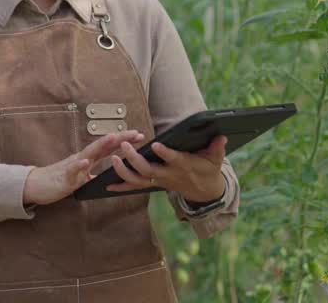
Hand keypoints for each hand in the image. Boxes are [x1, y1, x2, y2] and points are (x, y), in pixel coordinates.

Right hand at [22, 130, 145, 206]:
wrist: (36, 185)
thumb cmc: (58, 180)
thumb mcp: (80, 177)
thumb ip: (93, 174)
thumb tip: (107, 176)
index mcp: (87, 159)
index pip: (108, 148)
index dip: (123, 141)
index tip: (139, 136)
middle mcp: (81, 158)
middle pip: (102, 145)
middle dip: (119, 138)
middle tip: (136, 133)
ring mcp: (72, 166)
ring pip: (88, 153)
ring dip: (101, 145)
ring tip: (114, 138)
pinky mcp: (63, 177)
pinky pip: (71, 171)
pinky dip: (79, 166)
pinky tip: (85, 162)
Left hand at [106, 135, 227, 203]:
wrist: (204, 191)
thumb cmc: (208, 169)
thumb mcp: (215, 159)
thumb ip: (217, 148)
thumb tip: (222, 136)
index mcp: (183, 165)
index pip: (173, 159)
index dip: (165, 153)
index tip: (155, 144)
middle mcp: (168, 174)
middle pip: (148, 169)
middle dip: (134, 159)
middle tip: (124, 146)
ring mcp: (158, 181)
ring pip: (137, 179)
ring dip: (123, 171)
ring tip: (113, 159)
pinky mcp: (152, 184)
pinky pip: (133, 187)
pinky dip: (120, 186)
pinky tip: (105, 184)